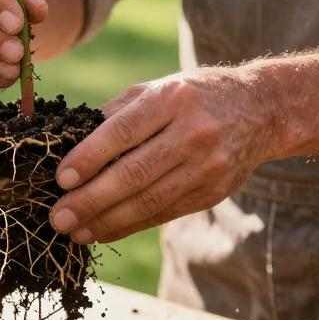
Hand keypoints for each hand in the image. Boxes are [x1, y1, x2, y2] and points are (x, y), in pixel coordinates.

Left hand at [49, 69, 276, 243]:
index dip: (89, 157)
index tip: (61, 179)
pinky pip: (164, 213)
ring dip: (106, 221)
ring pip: (149, 201)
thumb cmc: (192, 95)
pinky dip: (130, 225)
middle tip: (58, 217)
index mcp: (171, 98)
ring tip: (74, 231)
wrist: (260, 110)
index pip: (123, 131)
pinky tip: (103, 231)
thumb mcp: (157, 88)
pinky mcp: (212, 192)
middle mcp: (191, 132)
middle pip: (134, 173)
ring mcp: (206, 166)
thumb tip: (70, 144)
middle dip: (91, 199)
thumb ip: (117, 113)